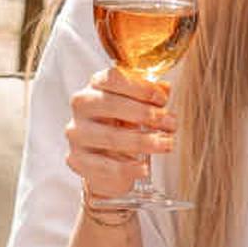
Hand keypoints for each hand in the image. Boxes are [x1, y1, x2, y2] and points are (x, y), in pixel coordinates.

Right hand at [64, 63, 171, 210]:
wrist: (104, 161)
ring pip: (111, 137)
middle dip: (146, 114)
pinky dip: (129, 168)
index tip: (162, 99)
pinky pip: (105, 165)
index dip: (140, 88)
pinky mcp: (78, 160)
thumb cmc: (121, 126)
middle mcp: (82, 107)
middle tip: (170, 123)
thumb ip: (149, 95)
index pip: (113, 78)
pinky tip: (145, 168)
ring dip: (144, 141)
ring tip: (166, 144)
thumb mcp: (136, 106)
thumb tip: (164, 88)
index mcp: (95, 86)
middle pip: (112, 105)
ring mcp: (77, 133)